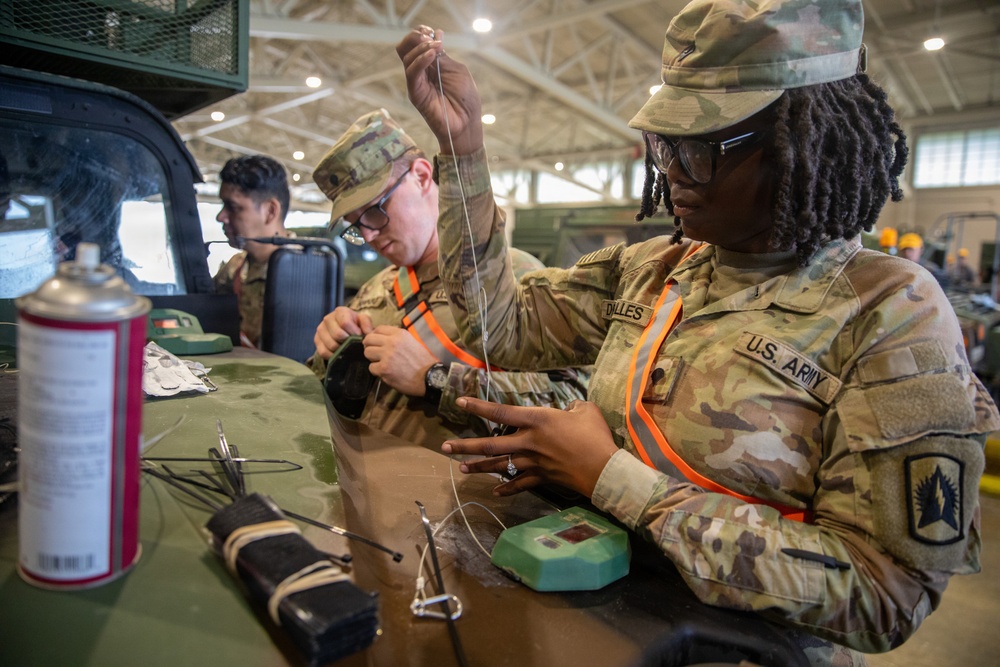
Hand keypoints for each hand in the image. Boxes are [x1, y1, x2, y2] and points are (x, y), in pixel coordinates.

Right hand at [313, 306, 373, 358]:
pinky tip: (339, 354)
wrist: (343, 329)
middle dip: (348, 342)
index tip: (359, 337)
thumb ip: (367, 324)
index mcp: (340, 311)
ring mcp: (320, 330)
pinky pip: (323, 352)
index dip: (353, 332)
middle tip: (353, 345)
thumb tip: (367, 333)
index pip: (345, 323)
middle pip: (337, 335)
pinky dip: (332, 356)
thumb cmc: (355, 324)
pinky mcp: (316, 340)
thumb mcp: (363, 321)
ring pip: (330, 345)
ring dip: (341, 350)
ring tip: (348, 350)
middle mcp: (328, 319)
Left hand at [363, 325, 437, 395]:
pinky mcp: (384, 369)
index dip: (374, 336)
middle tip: (375, 353)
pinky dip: (376, 371)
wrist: (429, 377)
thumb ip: (397, 338)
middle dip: (370, 346)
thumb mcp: (412, 342)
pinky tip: (385, 372)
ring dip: (372, 359)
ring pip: (367, 352)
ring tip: (381, 363)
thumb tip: (382, 338)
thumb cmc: (422, 361)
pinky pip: (371, 367)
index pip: (378, 329)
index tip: (376, 342)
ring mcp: (387, 355)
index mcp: (400, 334)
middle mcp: (392, 342)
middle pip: (369, 339)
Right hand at [396, 25, 482, 154]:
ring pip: (406, 57)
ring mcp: (416, 82)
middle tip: (430, 37)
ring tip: (435, 47)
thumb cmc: (465, 99)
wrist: (467, 122)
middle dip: (415, 37)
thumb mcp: (456, 70)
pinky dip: (421, 60)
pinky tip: (432, 55)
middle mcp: (420, 71)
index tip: (432, 31)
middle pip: (405, 47)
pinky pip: (412, 73)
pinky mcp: (415, 93)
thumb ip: (444, 55)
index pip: (416, 43)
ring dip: (421, 47)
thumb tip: (436, 34)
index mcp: (431, 64)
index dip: (421, 33)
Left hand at [441, 398, 618, 497]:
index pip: (500, 411)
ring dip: (479, 467)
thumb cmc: (595, 436)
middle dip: (465, 446)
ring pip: (499, 465)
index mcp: (537, 420)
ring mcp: (533, 462)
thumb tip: (569, 409)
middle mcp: (528, 441)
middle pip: (490, 444)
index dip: (479, 407)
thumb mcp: (585, 410)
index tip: (460, 403)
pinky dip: (507, 489)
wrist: (604, 469)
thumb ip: (572, 407)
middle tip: (444, 448)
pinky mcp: (541, 478)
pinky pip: (519, 485)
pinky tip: (496, 492)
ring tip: (461, 469)